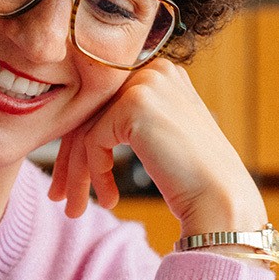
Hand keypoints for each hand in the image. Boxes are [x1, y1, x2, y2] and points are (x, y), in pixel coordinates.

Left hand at [47, 56, 265, 238]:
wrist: (219, 200)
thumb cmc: (193, 179)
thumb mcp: (158, 138)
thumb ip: (127, 122)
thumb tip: (79, 129)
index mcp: (161, 73)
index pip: (103, 105)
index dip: (80, 145)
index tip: (67, 183)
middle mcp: (155, 69)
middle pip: (91, 115)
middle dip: (70, 161)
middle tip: (59, 197)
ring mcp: (146, 83)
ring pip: (87, 130)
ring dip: (77, 175)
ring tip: (74, 210)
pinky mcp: (135, 104)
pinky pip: (93, 141)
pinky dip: (94, 174)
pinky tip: (109, 198)